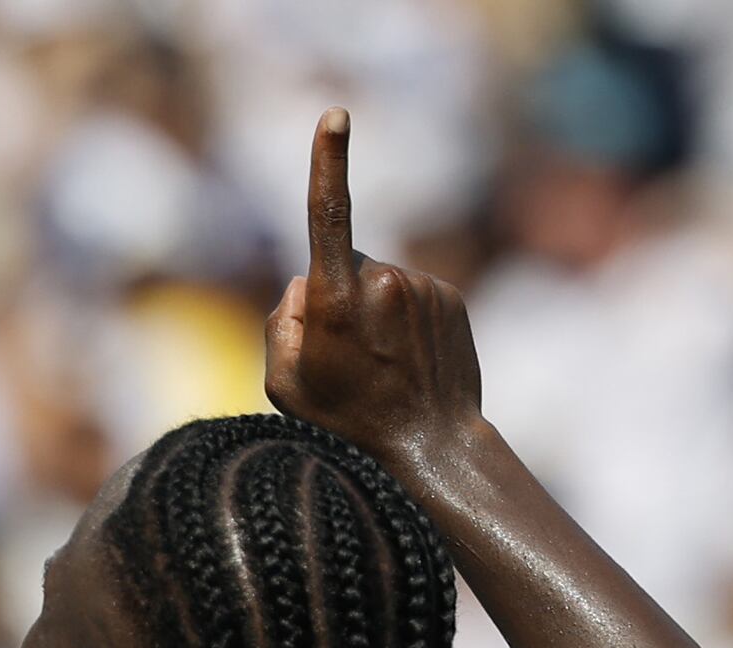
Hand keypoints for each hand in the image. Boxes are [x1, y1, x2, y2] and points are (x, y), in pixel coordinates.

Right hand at [268, 111, 480, 473]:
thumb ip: (281, 321)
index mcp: (338, 300)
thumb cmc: (345, 422)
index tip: (334, 117)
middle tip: (344, 358)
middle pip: (345, 267)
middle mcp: (384, 281)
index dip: (327, 163)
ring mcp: (423, 287)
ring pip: (380, 283)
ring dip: (372, 314)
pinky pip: (412, 296)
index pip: (328, 215)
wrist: (430, 444)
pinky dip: (403, 322)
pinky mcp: (451, 296)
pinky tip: (406, 361)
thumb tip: (304, 281)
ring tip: (379, 366)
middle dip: (337, 298)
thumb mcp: (282, 383)